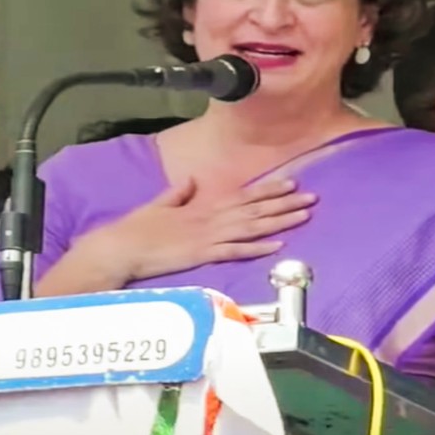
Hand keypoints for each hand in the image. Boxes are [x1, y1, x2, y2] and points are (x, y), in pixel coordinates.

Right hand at [69, 177, 315, 285]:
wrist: (123, 246)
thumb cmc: (138, 228)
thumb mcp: (160, 204)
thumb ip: (178, 193)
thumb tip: (190, 180)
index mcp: (202, 205)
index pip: (242, 195)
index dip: (268, 189)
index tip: (291, 183)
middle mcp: (210, 217)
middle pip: (254, 209)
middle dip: (285, 203)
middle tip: (312, 198)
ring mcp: (208, 236)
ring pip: (251, 226)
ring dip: (279, 221)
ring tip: (304, 216)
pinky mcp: (202, 254)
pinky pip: (235, 250)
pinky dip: (257, 248)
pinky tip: (277, 245)